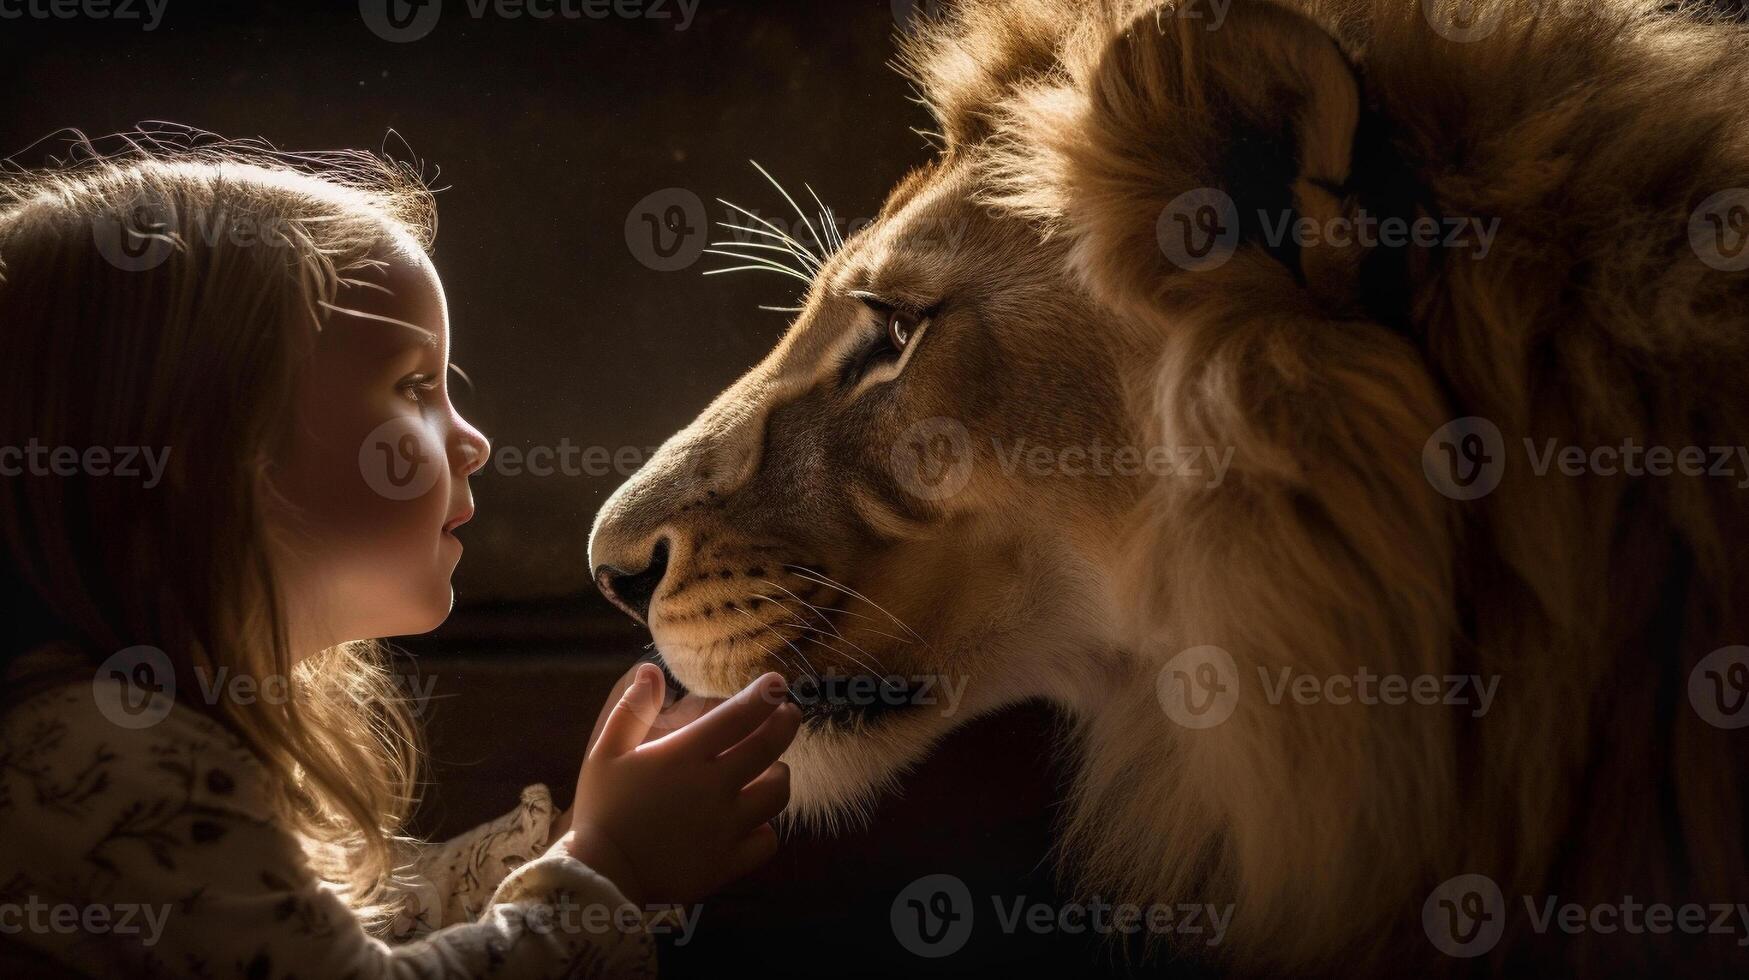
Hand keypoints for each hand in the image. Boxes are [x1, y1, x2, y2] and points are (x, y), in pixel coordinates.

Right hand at [552, 664, 800, 905]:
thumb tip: (651, 670)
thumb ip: (631, 709)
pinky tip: (756, 821)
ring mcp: (726, 827)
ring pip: (777, 794)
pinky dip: (767, 828)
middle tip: (789, 713)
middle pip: (769, 747)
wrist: (602, 874)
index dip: (765, 694)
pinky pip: (767, 841)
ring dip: (780, 775)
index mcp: (685, 756)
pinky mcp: (728, 862)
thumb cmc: (602, 809)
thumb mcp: (605, 752)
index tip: (778, 683)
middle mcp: (714, 787)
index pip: (739, 715)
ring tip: (774, 769)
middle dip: (786, 723)